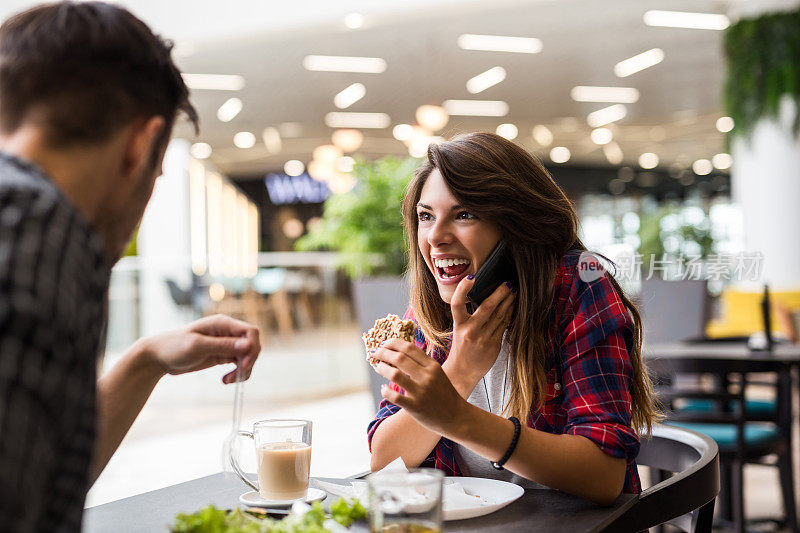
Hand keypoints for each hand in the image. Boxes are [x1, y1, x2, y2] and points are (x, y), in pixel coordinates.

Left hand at [139, 314, 260, 383]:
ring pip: (247, 356)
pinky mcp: (222, 355)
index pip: (250, 331)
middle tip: (236, 376)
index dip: (253, 348)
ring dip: (244, 370)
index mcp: (222, 323)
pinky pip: (239, 364)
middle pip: (252, 345)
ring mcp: (225, 344)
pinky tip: (225, 380)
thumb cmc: (173, 347)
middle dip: (249, 361)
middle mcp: (227, 332)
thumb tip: (247, 346)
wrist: (158, 357)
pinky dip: (237, 374)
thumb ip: (223, 346)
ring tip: (229, 381)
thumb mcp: (197, 346)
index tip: (244, 365)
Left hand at [372, 338, 466, 434]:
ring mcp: (421, 392)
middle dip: (383, 353)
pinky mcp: (416, 407)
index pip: (409, 347)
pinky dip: (385, 391)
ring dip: (382, 369)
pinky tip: (384, 389)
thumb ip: (422, 364)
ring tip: (378, 367)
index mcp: (433, 366)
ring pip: (394, 375)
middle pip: (399, 358)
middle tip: (375, 353)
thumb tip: (399, 353)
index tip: (384, 343)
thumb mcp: (438, 374)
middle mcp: (427, 377)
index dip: (393, 343)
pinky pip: (395, 396)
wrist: (457, 417)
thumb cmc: (445, 394)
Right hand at [447, 278, 515, 386]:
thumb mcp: (460, 330)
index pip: (457, 304)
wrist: (462, 372)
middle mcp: (470, 331)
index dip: (463, 289)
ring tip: (513, 292)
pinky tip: (512, 307)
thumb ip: (469, 316)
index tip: (471, 277)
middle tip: (507, 283)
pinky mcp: (494, 345)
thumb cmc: (462, 348)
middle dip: (500, 293)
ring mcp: (483, 339)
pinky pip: (504, 326)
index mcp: (459, 325)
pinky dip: (509, 314)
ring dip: (508, 301)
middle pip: (487, 307)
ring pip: (499, 315)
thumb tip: (486, 296)